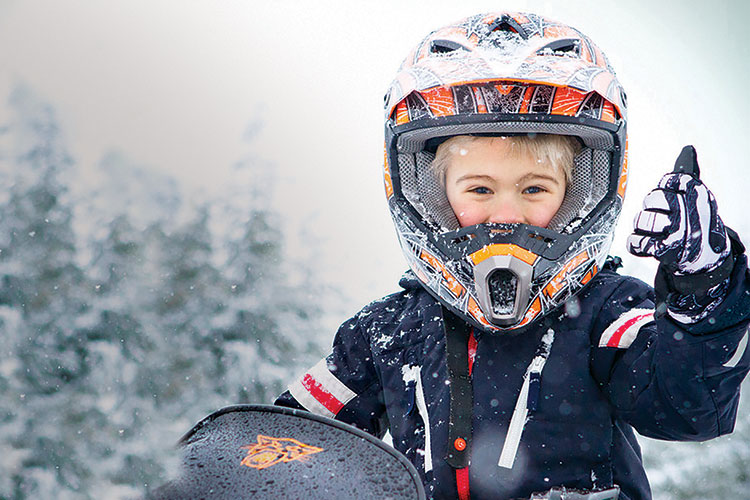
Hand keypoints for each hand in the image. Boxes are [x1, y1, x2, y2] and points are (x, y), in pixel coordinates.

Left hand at [627, 145, 729, 274]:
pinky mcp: (665, 250)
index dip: (664, 192)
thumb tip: (688, 149)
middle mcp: (688, 209)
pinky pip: (635, 242)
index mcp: (695, 191)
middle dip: (651, 210)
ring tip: (657, 233)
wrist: (706, 258)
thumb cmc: (697, 223)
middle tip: (664, 219)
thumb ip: (687, 173)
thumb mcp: (697, 196)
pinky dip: (636, 244)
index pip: (665, 181)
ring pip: (640, 220)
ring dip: (643, 229)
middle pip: (650, 200)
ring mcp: (677, 230)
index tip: (673, 200)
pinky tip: (648, 244)